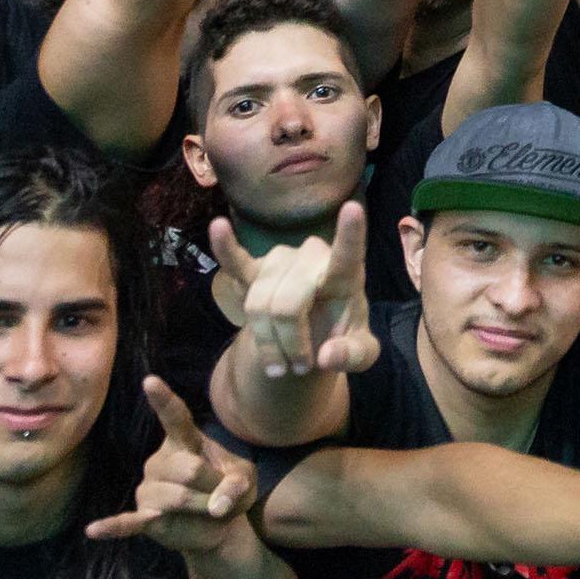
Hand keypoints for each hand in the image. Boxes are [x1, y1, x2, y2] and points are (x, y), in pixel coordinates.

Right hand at [83, 380, 261, 554]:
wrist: (220, 525)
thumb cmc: (229, 491)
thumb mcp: (245, 481)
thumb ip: (236, 485)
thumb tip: (218, 506)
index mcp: (185, 441)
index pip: (175, 417)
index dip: (163, 400)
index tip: (150, 381)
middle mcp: (161, 460)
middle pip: (190, 470)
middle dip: (215, 486)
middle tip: (223, 497)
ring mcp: (149, 488)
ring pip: (177, 498)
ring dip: (203, 508)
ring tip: (209, 511)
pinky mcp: (144, 516)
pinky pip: (127, 522)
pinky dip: (112, 527)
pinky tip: (93, 531)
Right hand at [212, 204, 380, 379]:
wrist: (315, 337)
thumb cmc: (343, 336)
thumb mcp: (361, 354)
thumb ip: (353, 355)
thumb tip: (325, 357)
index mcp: (345, 276)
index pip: (348, 254)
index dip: (350, 234)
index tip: (352, 208)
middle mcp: (312, 259)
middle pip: (287, 304)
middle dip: (290, 344)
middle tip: (301, 369)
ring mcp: (282, 262)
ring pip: (259, 304)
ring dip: (266, 342)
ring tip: (281, 365)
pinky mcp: (255, 271)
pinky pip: (237, 261)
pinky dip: (226, 248)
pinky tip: (218, 227)